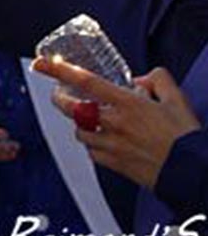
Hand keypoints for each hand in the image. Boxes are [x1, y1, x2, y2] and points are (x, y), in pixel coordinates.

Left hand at [35, 56, 202, 189]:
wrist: (194, 173)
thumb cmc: (185, 138)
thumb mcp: (177, 100)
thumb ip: (158, 80)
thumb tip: (141, 79)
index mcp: (128, 104)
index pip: (86, 81)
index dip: (60, 70)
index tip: (43, 63)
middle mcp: (114, 124)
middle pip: (72, 109)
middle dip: (59, 100)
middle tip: (59, 95)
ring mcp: (112, 146)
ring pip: (80, 132)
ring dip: (80, 125)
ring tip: (88, 121)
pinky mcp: (114, 165)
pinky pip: (92, 153)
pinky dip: (93, 146)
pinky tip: (101, 142)